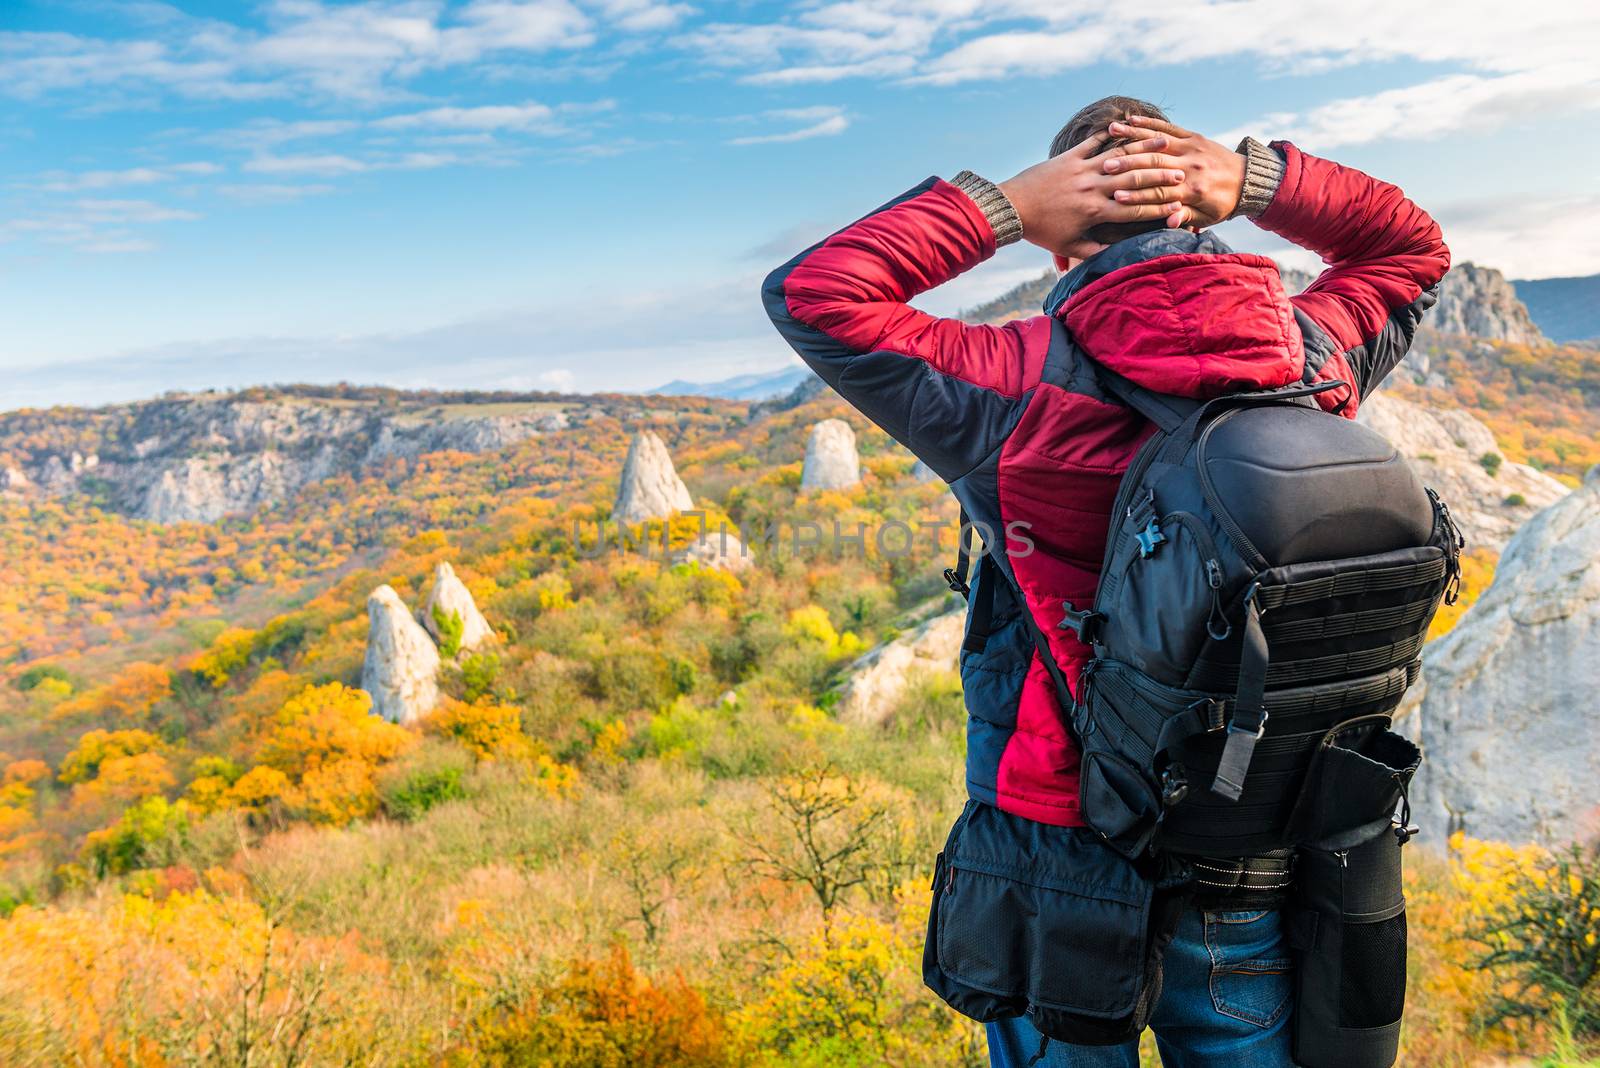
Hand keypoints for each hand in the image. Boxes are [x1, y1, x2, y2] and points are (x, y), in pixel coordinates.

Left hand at [998, 130, 1186, 259]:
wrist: (1011, 208)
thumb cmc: (1041, 231)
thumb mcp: (1069, 246)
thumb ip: (1095, 251)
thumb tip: (1119, 257)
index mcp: (1095, 212)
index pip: (1134, 211)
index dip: (1158, 210)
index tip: (1180, 208)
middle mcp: (1093, 188)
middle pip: (1134, 181)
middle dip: (1160, 177)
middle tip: (1183, 174)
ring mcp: (1082, 169)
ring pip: (1118, 157)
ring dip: (1143, 149)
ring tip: (1164, 143)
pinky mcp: (1069, 157)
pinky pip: (1094, 142)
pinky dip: (1111, 134)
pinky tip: (1128, 125)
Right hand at [1101, 116, 1245, 228]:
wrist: (1249, 180)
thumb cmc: (1223, 204)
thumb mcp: (1208, 217)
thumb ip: (1187, 217)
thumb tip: (1169, 221)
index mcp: (1193, 190)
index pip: (1159, 193)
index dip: (1137, 195)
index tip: (1114, 196)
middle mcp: (1191, 166)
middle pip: (1154, 165)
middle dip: (1128, 164)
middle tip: (1104, 166)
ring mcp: (1192, 148)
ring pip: (1158, 141)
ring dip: (1134, 135)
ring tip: (1112, 131)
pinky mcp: (1194, 136)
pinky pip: (1169, 127)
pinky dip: (1149, 123)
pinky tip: (1131, 119)